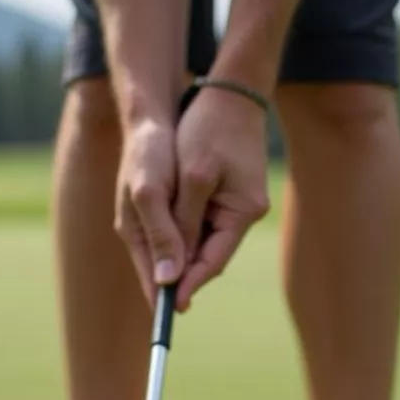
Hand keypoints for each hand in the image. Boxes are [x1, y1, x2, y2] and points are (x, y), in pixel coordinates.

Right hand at [114, 118, 186, 306]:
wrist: (151, 119)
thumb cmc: (148, 153)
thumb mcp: (152, 193)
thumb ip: (161, 234)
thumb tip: (167, 278)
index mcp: (135, 232)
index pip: (150, 276)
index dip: (164, 297)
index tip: (180, 314)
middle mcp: (142, 231)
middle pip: (164, 269)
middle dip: (179, 282)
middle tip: (192, 301)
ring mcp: (153, 219)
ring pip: (176, 253)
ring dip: (188, 264)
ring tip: (200, 278)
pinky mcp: (166, 207)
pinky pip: (182, 234)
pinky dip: (194, 242)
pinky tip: (205, 245)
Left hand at [173, 88, 270, 311]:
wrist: (228, 90)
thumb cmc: (208, 129)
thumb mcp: (192, 177)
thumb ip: (181, 226)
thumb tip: (171, 273)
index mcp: (243, 212)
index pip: (213, 262)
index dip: (189, 285)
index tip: (169, 308)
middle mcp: (244, 214)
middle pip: (208, 255)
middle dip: (182, 272)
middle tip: (156, 298)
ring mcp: (238, 204)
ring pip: (203, 240)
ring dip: (180, 251)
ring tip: (154, 271)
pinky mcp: (228, 193)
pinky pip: (203, 222)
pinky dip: (184, 230)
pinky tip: (164, 236)